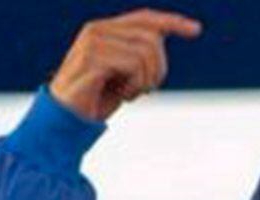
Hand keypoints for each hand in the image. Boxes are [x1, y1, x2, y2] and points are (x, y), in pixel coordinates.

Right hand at [49, 9, 202, 122]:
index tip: (196, 30)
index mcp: (104, 30)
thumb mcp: (121, 75)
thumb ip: (136, 55)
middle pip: (151, 37)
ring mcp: (93, 42)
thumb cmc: (93, 100)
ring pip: (145, 51)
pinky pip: (132, 64)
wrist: (63, 121)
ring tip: (133, 94)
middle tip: (148, 90)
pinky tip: (125, 97)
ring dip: (147, 79)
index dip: (172, 22)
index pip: (145, 18)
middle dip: (159, 67)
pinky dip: (136, 84)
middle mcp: (97, 30)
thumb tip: (159, 43)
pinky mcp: (92, 58)